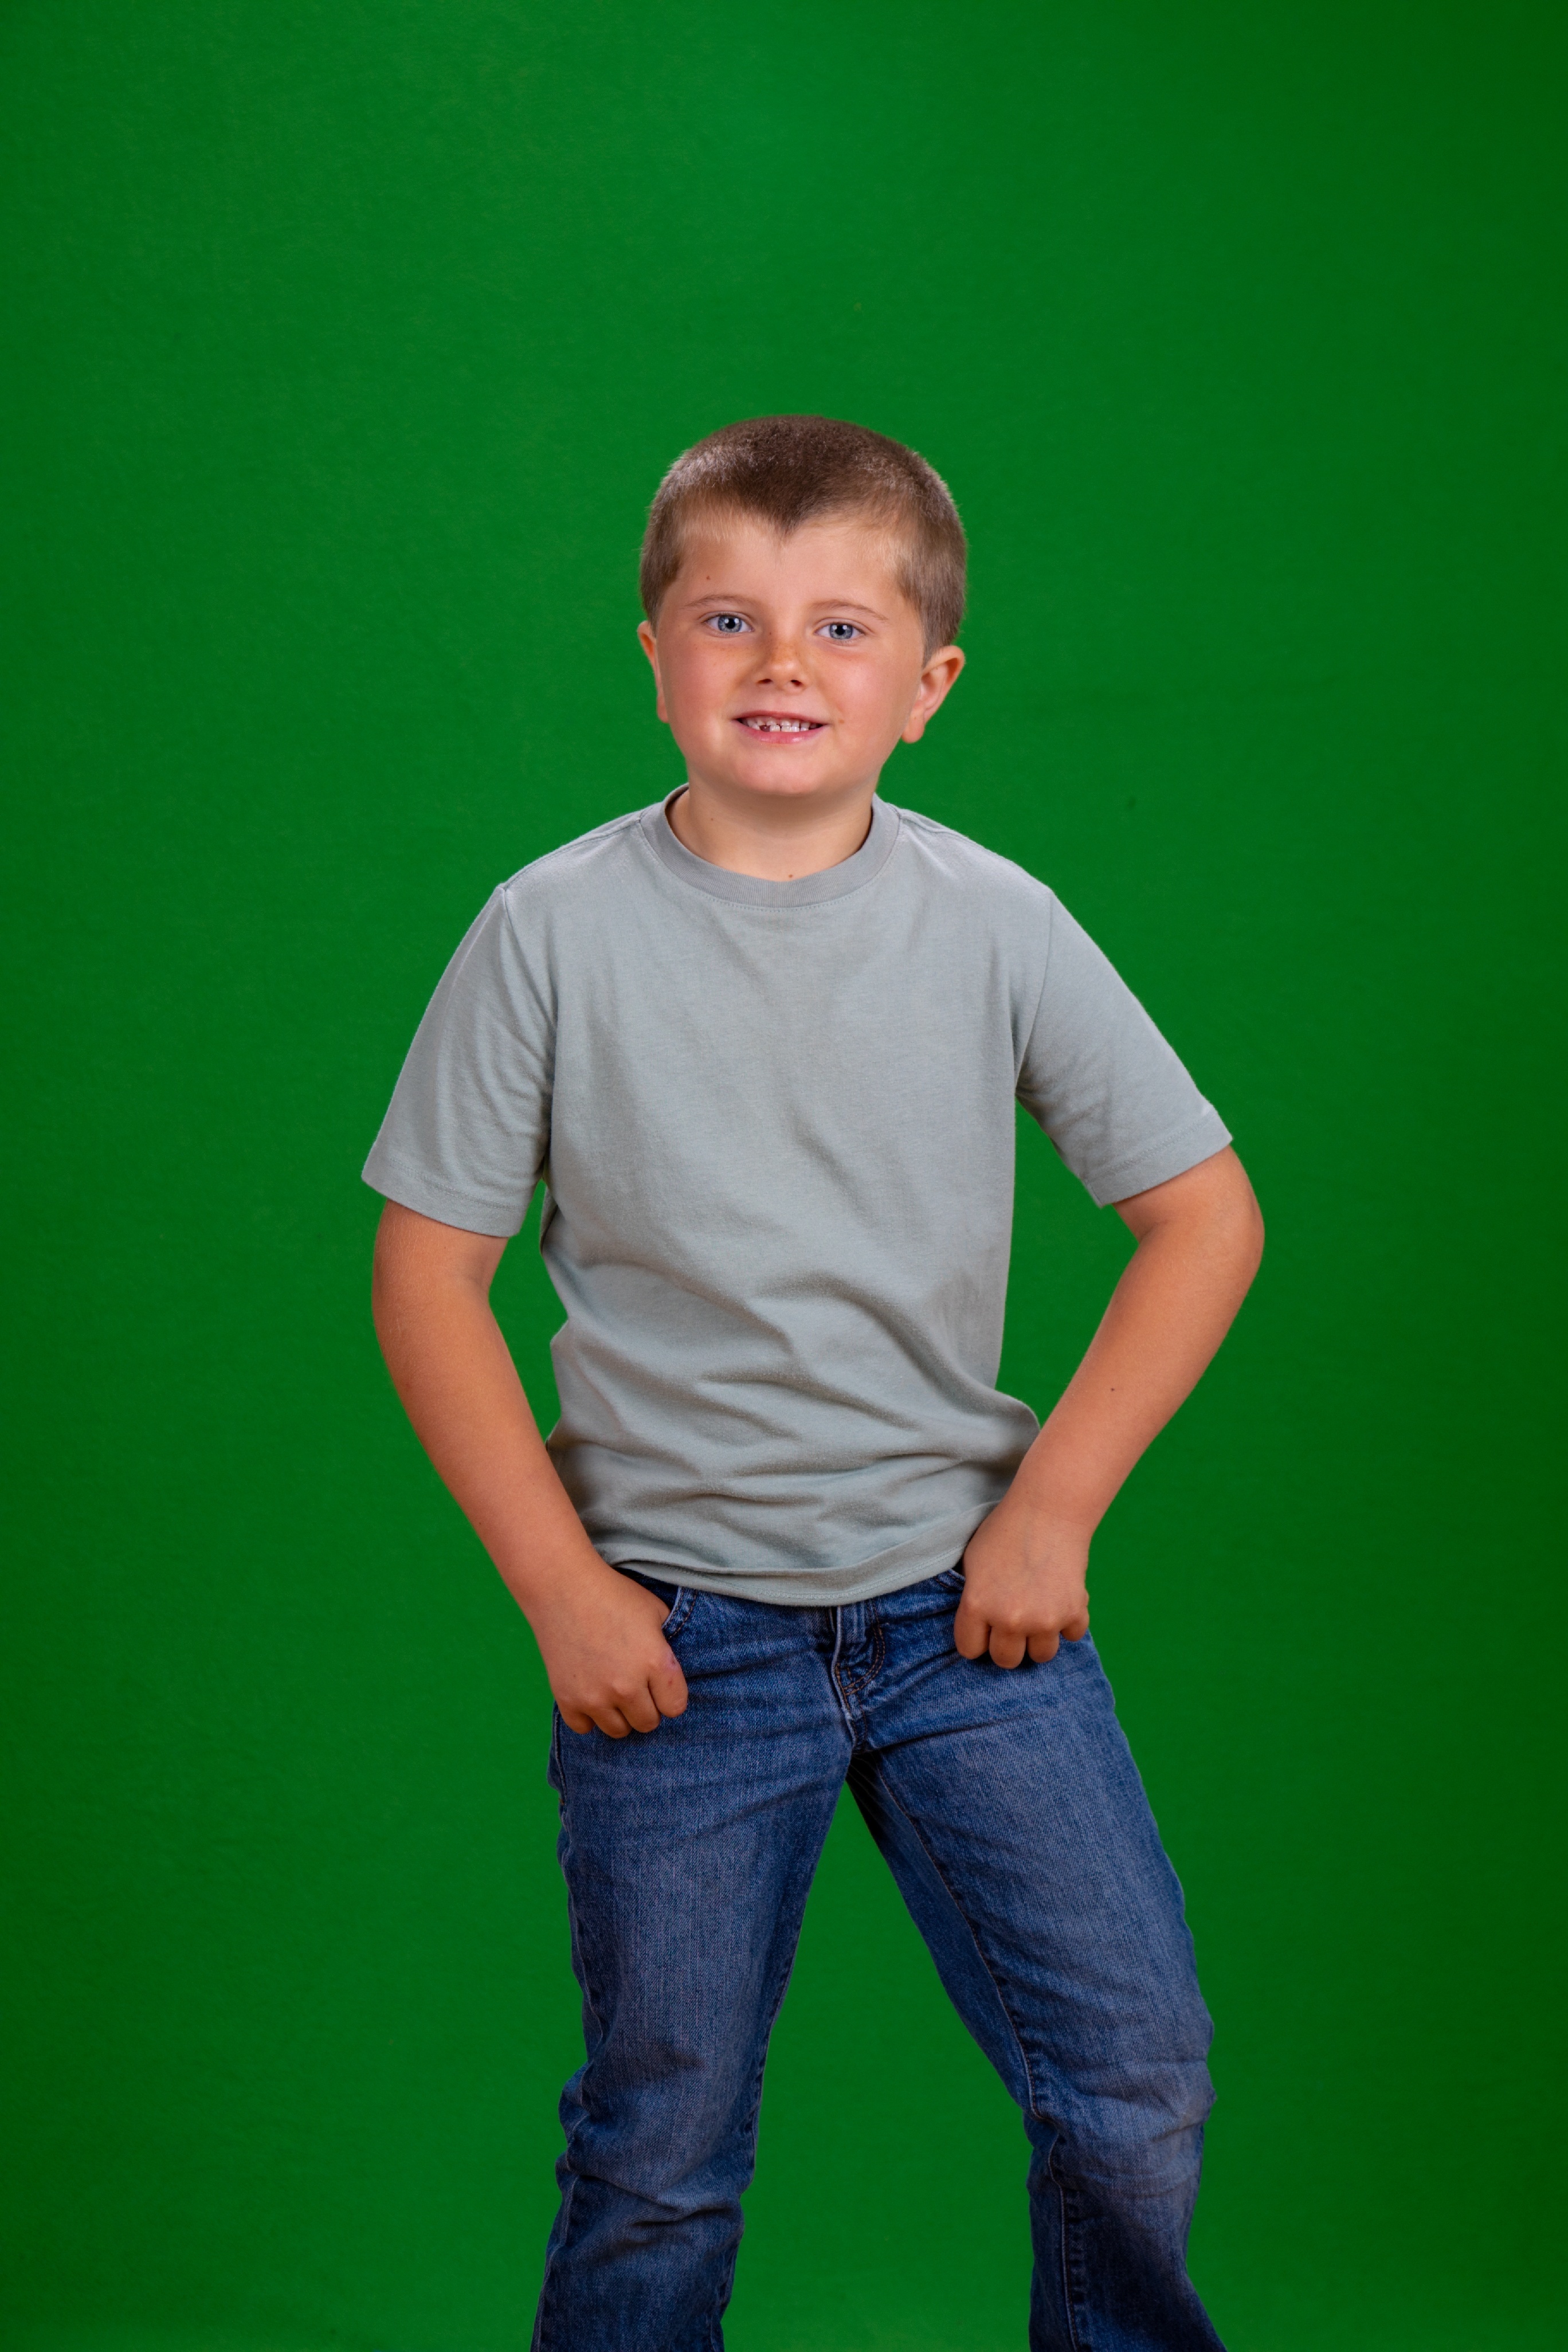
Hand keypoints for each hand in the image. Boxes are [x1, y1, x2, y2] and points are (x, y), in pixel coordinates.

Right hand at [527, 1561, 689, 1736]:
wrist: (563, 1588)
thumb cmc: (614, 1595)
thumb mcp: (656, 1612)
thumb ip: (671, 1647)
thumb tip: (675, 1674)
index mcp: (654, 1663)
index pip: (676, 1708)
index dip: (670, 1695)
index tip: (660, 1684)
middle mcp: (626, 1686)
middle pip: (648, 1723)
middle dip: (646, 1706)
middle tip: (635, 1684)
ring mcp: (594, 1696)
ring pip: (619, 1731)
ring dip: (619, 1714)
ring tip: (612, 1688)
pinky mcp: (567, 1700)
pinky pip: (585, 1728)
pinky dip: (588, 1715)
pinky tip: (589, 1691)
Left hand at [954, 1500, 1090, 1667]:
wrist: (1049, 1510)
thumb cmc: (1005, 1531)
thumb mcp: (972, 1563)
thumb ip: (972, 1598)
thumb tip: (977, 1627)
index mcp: (977, 1605)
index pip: (970, 1650)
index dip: (977, 1638)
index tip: (985, 1628)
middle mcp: (1009, 1619)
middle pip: (1006, 1660)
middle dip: (1009, 1645)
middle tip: (1014, 1624)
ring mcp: (1044, 1620)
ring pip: (1041, 1656)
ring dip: (1040, 1639)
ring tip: (1039, 1614)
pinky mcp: (1073, 1613)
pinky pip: (1071, 1636)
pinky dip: (1069, 1623)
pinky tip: (1061, 1601)